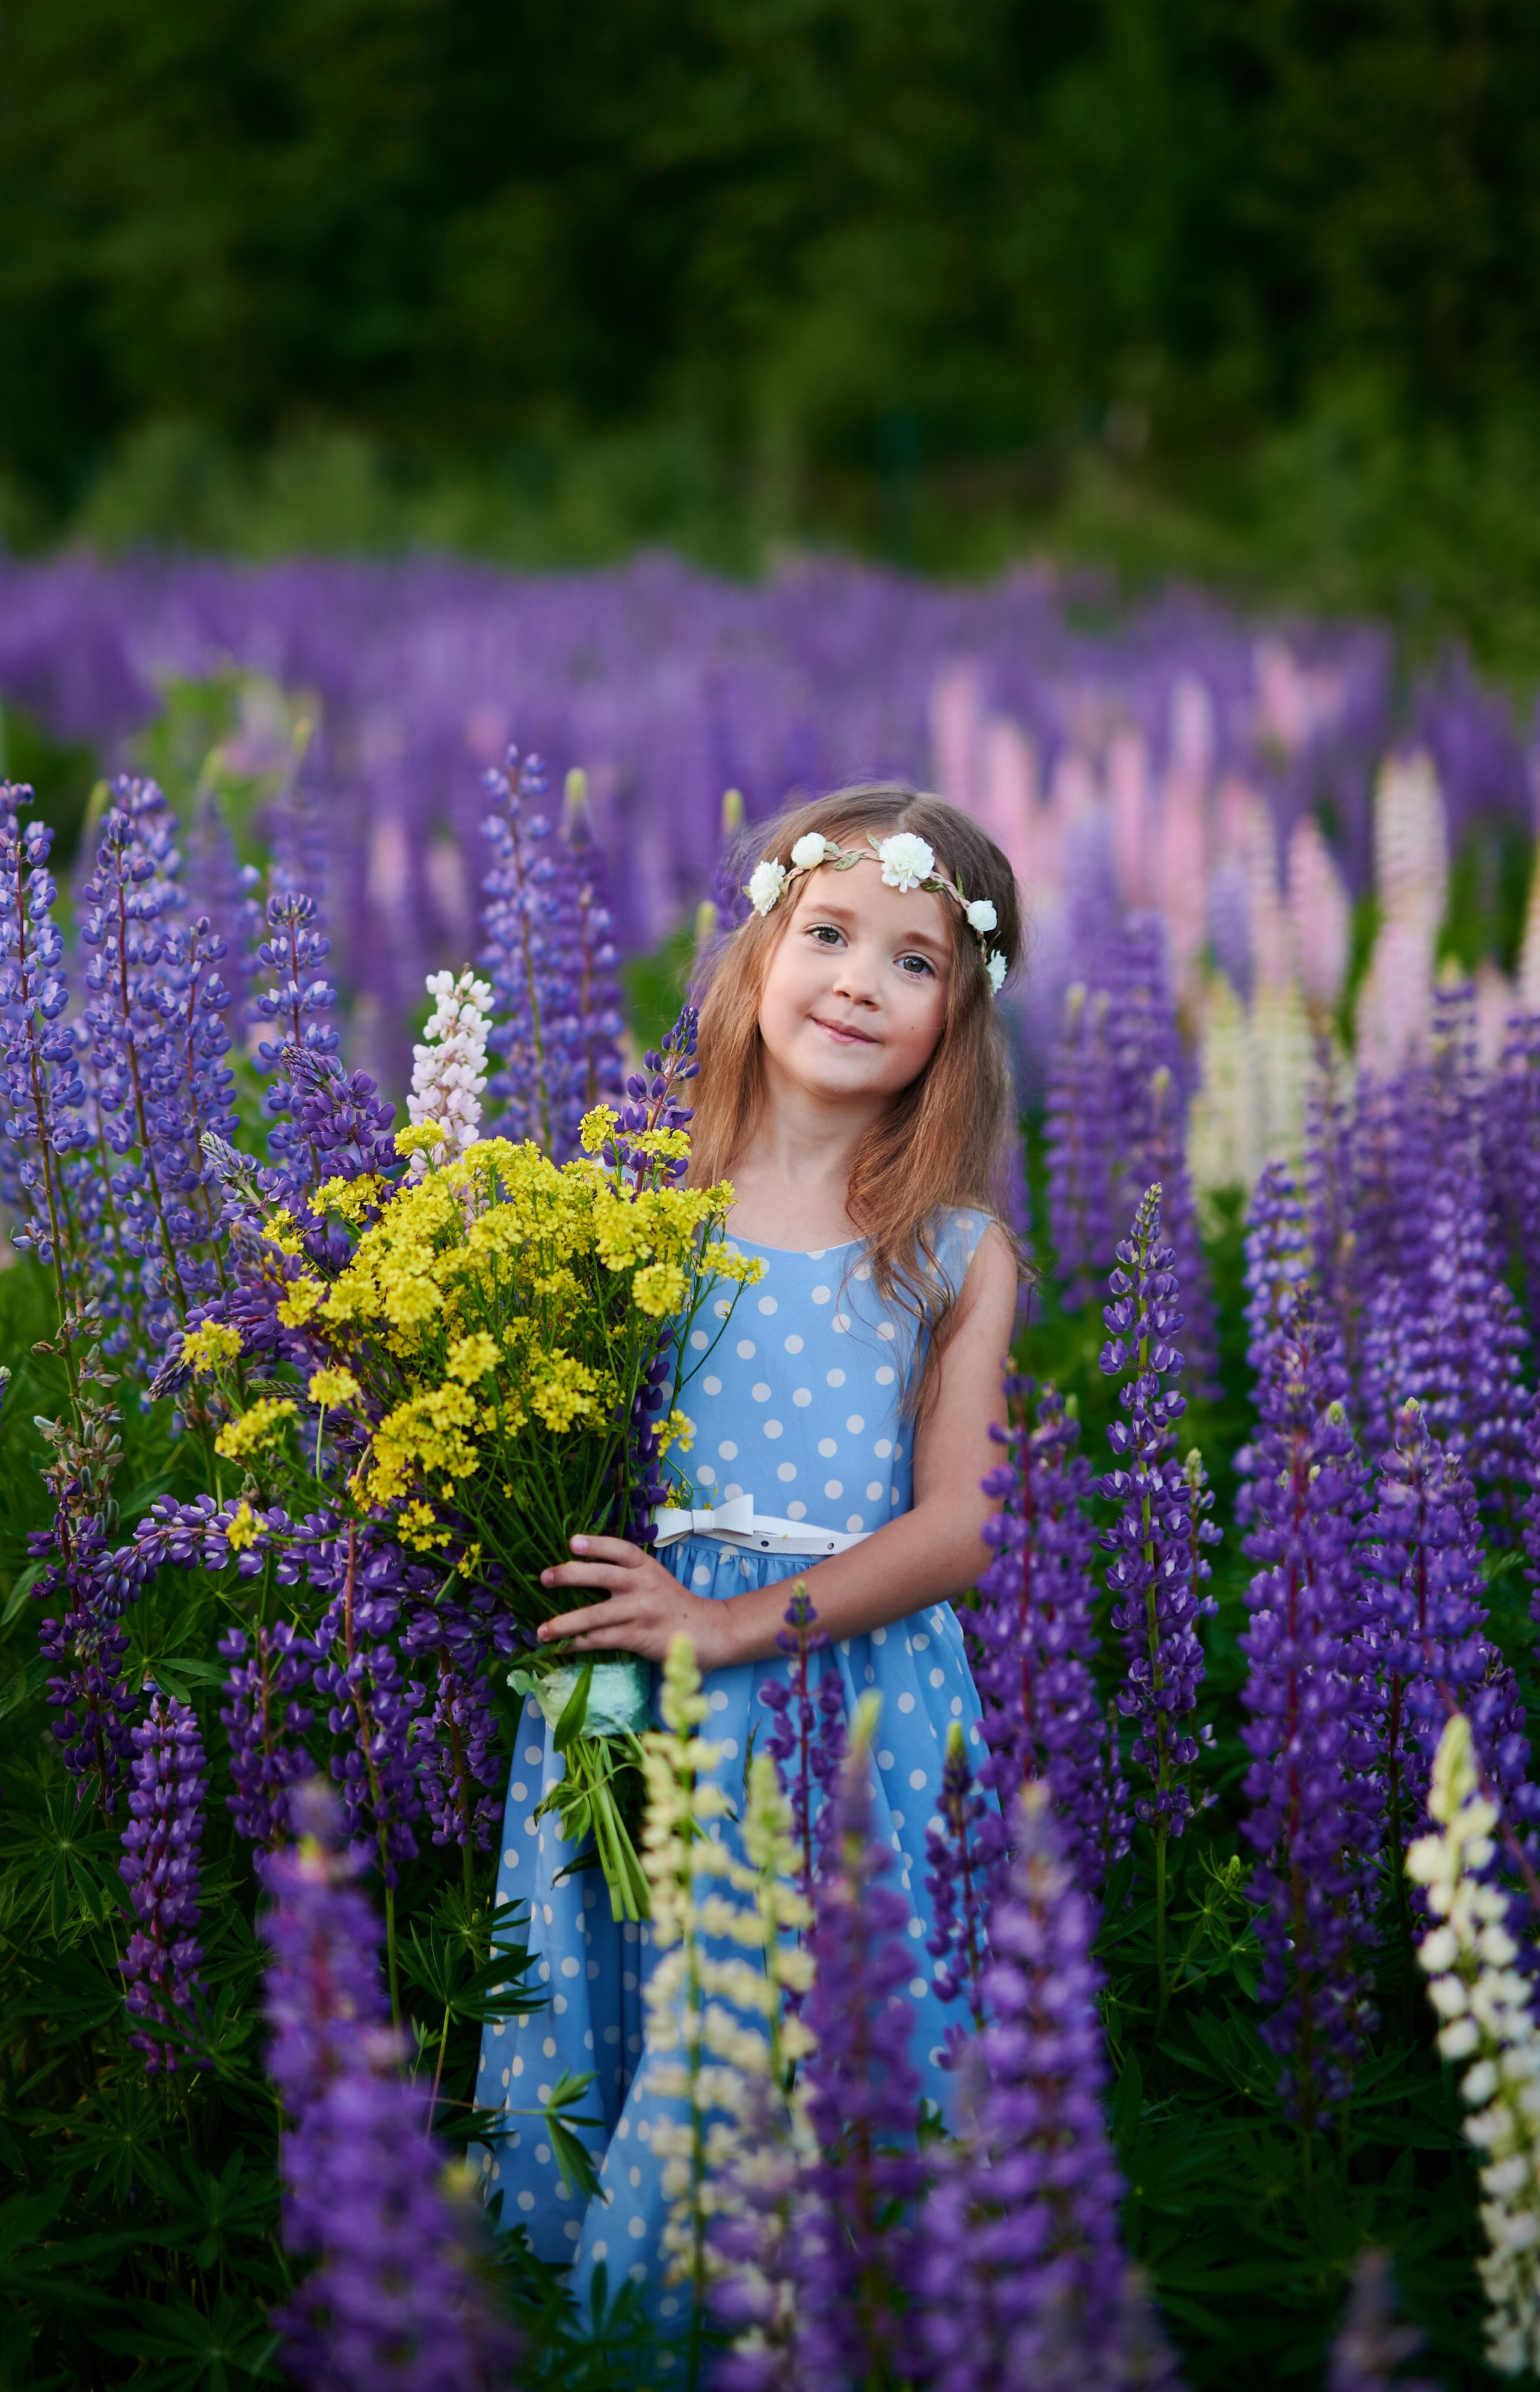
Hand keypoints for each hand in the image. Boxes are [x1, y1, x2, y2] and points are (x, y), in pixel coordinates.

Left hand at [538, 1536, 740, 1668]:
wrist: (709, 1631)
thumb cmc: (673, 1605)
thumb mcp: (655, 1579)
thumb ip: (628, 1574)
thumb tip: (582, 1570)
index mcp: (647, 1567)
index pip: (620, 1550)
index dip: (597, 1544)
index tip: (572, 1542)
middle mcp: (643, 1585)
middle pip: (603, 1575)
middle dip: (570, 1575)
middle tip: (544, 1577)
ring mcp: (641, 1612)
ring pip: (596, 1614)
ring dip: (565, 1623)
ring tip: (542, 1630)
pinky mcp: (639, 1637)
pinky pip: (603, 1639)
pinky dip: (580, 1643)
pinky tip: (562, 1648)